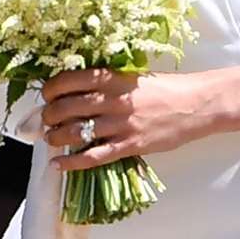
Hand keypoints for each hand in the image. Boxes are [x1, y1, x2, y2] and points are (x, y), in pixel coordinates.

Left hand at [40, 69, 211, 171]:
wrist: (195, 104)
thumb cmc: (165, 87)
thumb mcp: (132, 75)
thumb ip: (107, 81)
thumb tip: (78, 88)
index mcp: (112, 77)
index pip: (69, 80)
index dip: (51, 89)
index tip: (46, 94)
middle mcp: (112, 100)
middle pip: (67, 107)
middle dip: (49, 115)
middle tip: (45, 119)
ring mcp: (120, 124)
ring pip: (75, 132)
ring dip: (56, 137)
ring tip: (50, 139)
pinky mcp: (129, 145)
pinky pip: (93, 156)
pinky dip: (72, 161)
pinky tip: (59, 164)